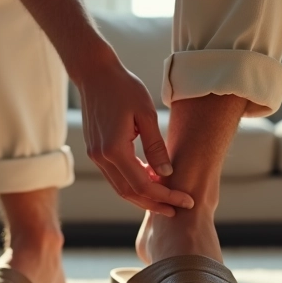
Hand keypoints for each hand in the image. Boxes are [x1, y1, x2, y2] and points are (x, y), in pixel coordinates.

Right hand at [75, 57, 194, 216]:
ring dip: (143, 196)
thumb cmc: (123, 88)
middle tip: (178, 208)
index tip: (186, 199)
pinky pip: (116, 176)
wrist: (95, 74)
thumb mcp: (146, 114)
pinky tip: (150, 179)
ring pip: (121, 187)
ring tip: (166, 198)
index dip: (166, 196)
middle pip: (130, 193)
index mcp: (114, 149)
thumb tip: (167, 173)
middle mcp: (101, 157)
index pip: (143, 185)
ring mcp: (96, 156)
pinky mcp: (96, 151)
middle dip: (155, 203)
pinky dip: (133, 183)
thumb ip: (155, 146)